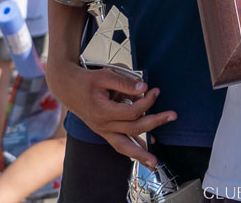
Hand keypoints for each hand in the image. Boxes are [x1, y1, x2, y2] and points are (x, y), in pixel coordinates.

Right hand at [45, 56, 171, 167]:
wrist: (68, 88)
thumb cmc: (87, 80)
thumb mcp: (105, 75)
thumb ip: (125, 82)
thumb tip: (144, 87)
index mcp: (102, 111)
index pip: (132, 112)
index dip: (147, 102)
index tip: (155, 90)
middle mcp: (102, 125)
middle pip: (133, 128)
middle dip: (155, 122)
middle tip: (173, 115)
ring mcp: (103, 130)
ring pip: (123, 146)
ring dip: (140, 154)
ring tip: (154, 163)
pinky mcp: (104, 131)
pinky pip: (119, 144)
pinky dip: (132, 149)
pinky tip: (146, 151)